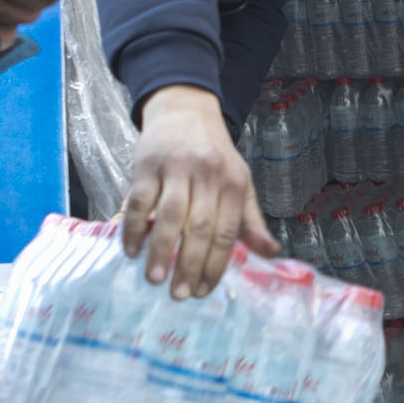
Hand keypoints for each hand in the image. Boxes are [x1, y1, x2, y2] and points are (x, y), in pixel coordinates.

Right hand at [124, 85, 276, 299]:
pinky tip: (132, 250)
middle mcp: (207, 175)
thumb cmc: (215, 154)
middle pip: (199, 227)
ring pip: (169, 215)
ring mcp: (175, 168)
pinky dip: (134, 227)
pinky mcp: (147, 164)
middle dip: (189, 264)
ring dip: (161, 250)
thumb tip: (271, 253)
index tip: (204, 290)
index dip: (216, 264)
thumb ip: (251, 220)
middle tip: (180, 294)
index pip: (227, 231)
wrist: (185, 108)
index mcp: (233, 183)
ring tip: (155, 278)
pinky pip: (139, 200)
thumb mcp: (240, 182)